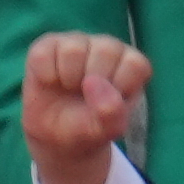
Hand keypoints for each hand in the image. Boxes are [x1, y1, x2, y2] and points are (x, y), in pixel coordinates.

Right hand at [22, 33, 151, 183]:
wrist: (58, 140)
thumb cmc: (90, 133)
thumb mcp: (106, 131)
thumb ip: (111, 112)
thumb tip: (96, 86)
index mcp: (131, 68)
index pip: (136, 63)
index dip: (121, 87)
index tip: (109, 106)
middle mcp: (108, 51)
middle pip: (108, 50)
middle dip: (95, 82)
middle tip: (86, 100)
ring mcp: (80, 44)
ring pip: (77, 46)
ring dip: (70, 77)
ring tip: (68, 92)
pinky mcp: (50, 45)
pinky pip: (48, 50)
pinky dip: (47, 72)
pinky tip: (51, 84)